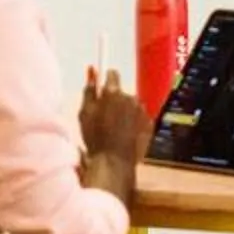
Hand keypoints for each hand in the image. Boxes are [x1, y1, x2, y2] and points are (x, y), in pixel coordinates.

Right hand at [81, 70, 144, 204]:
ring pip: (132, 105)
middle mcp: (131, 97)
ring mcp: (142, 111)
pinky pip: (140, 118)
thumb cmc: (95, 138)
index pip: (112, 74)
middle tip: (105, 116)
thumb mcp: (84, 113)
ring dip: (125, 112)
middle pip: (122, 92)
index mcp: (113, 93)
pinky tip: (125, 135)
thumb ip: (89, 90)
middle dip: (115, 100)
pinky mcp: (149, 124)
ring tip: (115, 129)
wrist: (114, 162)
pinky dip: (133, 123)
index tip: (102, 89)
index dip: (106, 80)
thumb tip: (92, 71)